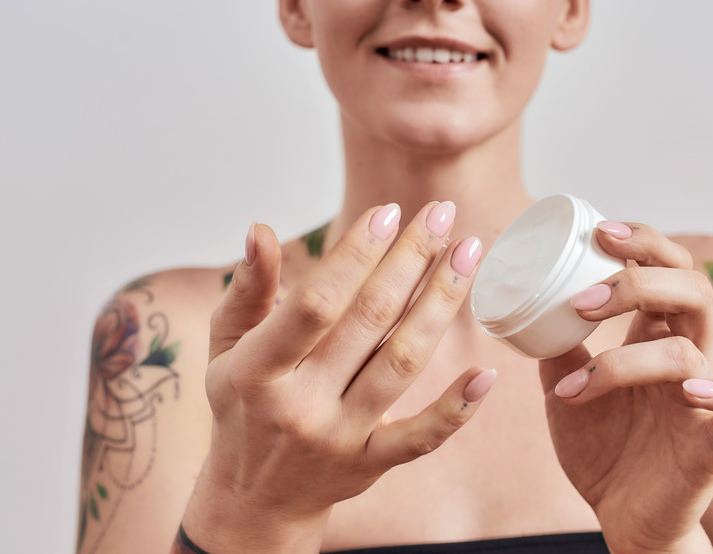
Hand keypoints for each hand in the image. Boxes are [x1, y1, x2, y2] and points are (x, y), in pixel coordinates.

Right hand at [182, 202, 494, 552]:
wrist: (254, 499)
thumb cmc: (242, 408)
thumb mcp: (225, 348)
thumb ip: (247, 290)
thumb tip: (262, 230)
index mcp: (257, 371)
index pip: (316, 302)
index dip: (355, 254)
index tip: (389, 213)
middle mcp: (300, 405)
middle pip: (369, 322)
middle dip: (411, 260)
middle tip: (443, 214)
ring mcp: (339, 437)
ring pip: (402, 363)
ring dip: (440, 304)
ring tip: (468, 255)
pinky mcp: (371, 463)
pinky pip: (421, 437)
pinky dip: (457, 408)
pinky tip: (486, 372)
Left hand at [540, 222, 712, 552]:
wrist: (622, 517)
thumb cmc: (603, 449)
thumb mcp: (565, 389)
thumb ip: (558, 348)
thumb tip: (529, 306)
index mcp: (657, 335)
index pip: (667, 267)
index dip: (642, 241)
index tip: (598, 231)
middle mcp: (689, 355)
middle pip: (691, 289)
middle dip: (639, 280)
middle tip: (584, 298)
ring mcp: (708, 395)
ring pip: (690, 349)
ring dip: (624, 362)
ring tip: (572, 387)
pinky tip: (689, 389)